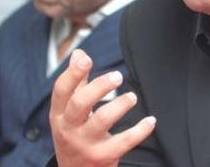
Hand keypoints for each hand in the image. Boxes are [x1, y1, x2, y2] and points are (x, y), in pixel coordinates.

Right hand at [50, 49, 156, 166]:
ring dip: (119, 105)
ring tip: (132, 97)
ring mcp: (85, 144)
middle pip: (79, 104)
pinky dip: (140, 130)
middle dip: (99, 87)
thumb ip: (76, 84)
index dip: (72, 74)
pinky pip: (124, 142)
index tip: (86, 59)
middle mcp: (68, 129)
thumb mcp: (67, 113)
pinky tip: (150, 120)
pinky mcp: (103, 157)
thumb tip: (79, 53)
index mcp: (58, 115)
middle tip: (118, 76)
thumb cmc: (74, 135)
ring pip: (101, 121)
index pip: (61, 91)